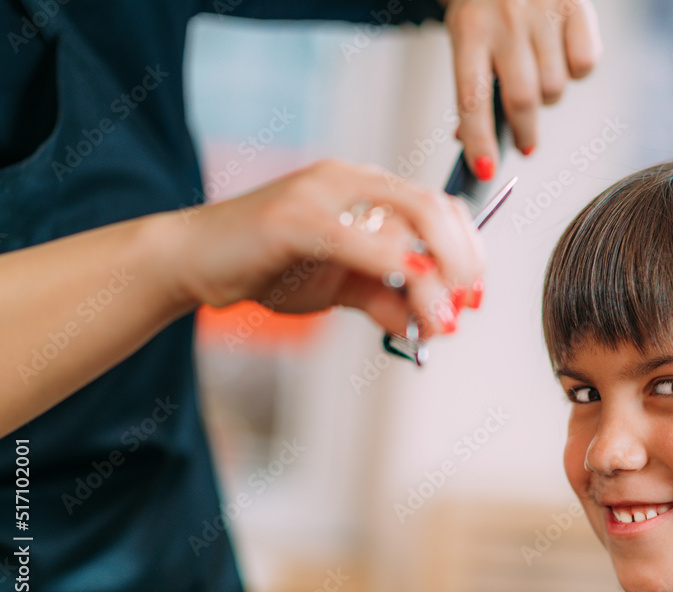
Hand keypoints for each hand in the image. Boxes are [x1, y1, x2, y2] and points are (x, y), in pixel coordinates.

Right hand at [162, 159, 485, 337]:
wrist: (194, 259)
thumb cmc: (267, 265)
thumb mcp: (338, 289)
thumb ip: (384, 301)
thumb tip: (427, 328)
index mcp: (365, 188)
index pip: (438, 205)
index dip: (468, 248)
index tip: (474, 292)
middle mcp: (350, 179)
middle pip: (433, 209)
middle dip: (462, 261)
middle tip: (465, 305)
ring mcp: (322, 192)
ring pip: (406, 223)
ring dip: (435, 278)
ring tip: (439, 320)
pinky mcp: (294, 217)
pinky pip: (357, 239)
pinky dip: (392, 264)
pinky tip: (410, 288)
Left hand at [444, 0, 601, 178]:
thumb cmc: (486, 5)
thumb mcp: (466, 35)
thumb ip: (472, 86)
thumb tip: (475, 146)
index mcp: (469, 30)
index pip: (472, 99)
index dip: (479, 140)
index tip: (484, 170)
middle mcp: (507, 20)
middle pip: (522, 100)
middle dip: (523, 132)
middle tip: (524, 144)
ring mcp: (544, 12)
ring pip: (555, 88)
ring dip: (548, 97)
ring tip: (538, 78)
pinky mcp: (578, 6)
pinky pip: (585, 65)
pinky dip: (575, 72)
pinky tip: (561, 55)